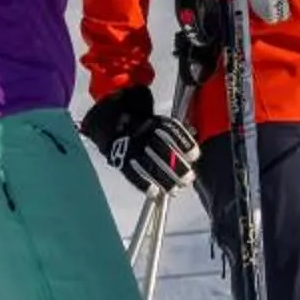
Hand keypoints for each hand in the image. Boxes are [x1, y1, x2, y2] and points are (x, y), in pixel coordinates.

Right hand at [82, 86, 199, 195]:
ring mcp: (128, 147)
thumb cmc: (133, 111)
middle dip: (177, 167)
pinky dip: (143, 184)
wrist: (105, 114)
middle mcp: (139, 133)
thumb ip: (166, 120)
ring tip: (175, 189)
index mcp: (149, 119)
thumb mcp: (150, 106)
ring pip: (148, 165)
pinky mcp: (119, 159)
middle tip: (188, 178)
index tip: (195, 155)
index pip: (169, 131)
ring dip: (164, 180)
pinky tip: (154, 192)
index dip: (183, 144)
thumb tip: (189, 130)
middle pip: (161, 151)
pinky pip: (131, 173)